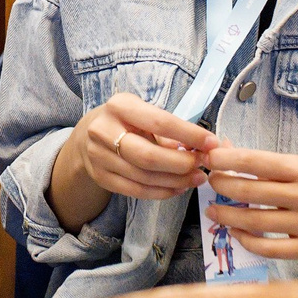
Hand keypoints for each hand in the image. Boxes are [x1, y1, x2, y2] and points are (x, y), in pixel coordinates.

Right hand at [68, 93, 215, 202]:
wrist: (85, 137)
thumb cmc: (124, 121)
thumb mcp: (142, 113)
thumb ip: (169, 130)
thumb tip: (202, 148)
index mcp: (120, 106)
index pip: (160, 123)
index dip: (189, 135)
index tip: (212, 143)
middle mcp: (104, 130)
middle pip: (149, 156)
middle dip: (181, 163)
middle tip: (202, 166)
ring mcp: (99, 157)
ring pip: (144, 177)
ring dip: (176, 181)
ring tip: (196, 178)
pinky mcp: (101, 177)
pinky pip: (136, 190)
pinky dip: (162, 191)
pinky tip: (178, 187)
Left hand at [202, 146, 297, 260]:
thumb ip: (269, 165)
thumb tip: (227, 150)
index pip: (257, 161)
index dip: (227, 160)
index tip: (208, 158)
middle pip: (251, 191)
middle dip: (222, 186)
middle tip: (208, 183)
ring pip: (256, 222)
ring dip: (228, 216)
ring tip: (213, 211)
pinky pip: (269, 248)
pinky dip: (247, 241)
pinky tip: (237, 234)